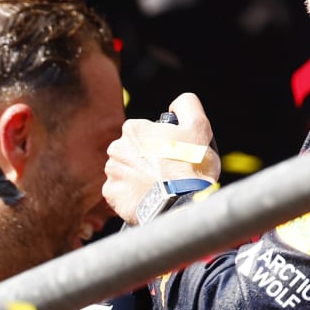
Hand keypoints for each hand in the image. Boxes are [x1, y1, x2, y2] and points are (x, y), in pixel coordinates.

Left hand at [103, 92, 220, 222]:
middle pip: (134, 151)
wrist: (179, 204)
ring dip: (139, 177)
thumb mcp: (198, 126)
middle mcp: (116, 148)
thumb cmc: (190, 165)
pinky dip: (132, 195)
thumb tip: (175, 104)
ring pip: (127, 171)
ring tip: (159, 187)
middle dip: (147, 159)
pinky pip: (121, 192)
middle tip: (168, 172)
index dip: (162, 143)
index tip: (173, 155)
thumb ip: (186, 105)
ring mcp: (112, 172)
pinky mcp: (111, 195)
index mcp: (133, 128)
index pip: (146, 133)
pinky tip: (149, 197)